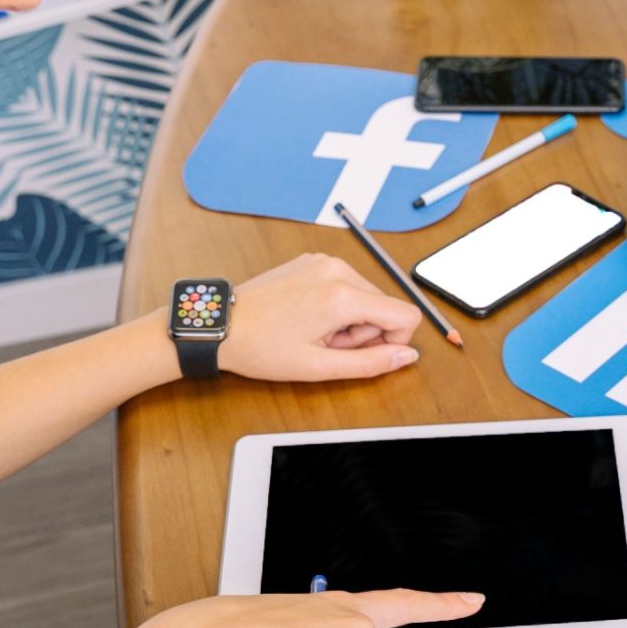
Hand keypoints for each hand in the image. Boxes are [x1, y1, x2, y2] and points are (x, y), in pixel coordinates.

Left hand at [214, 253, 422, 380]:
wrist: (219, 326)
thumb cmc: (261, 348)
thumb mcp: (319, 367)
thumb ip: (372, 363)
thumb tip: (407, 357)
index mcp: (343, 295)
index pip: (406, 315)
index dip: (394, 342)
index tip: (362, 353)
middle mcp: (338, 269)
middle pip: (386, 305)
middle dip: (365, 332)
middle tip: (327, 345)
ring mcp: (324, 261)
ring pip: (366, 296)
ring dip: (350, 319)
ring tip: (314, 332)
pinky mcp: (312, 260)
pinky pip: (346, 284)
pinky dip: (336, 304)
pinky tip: (307, 317)